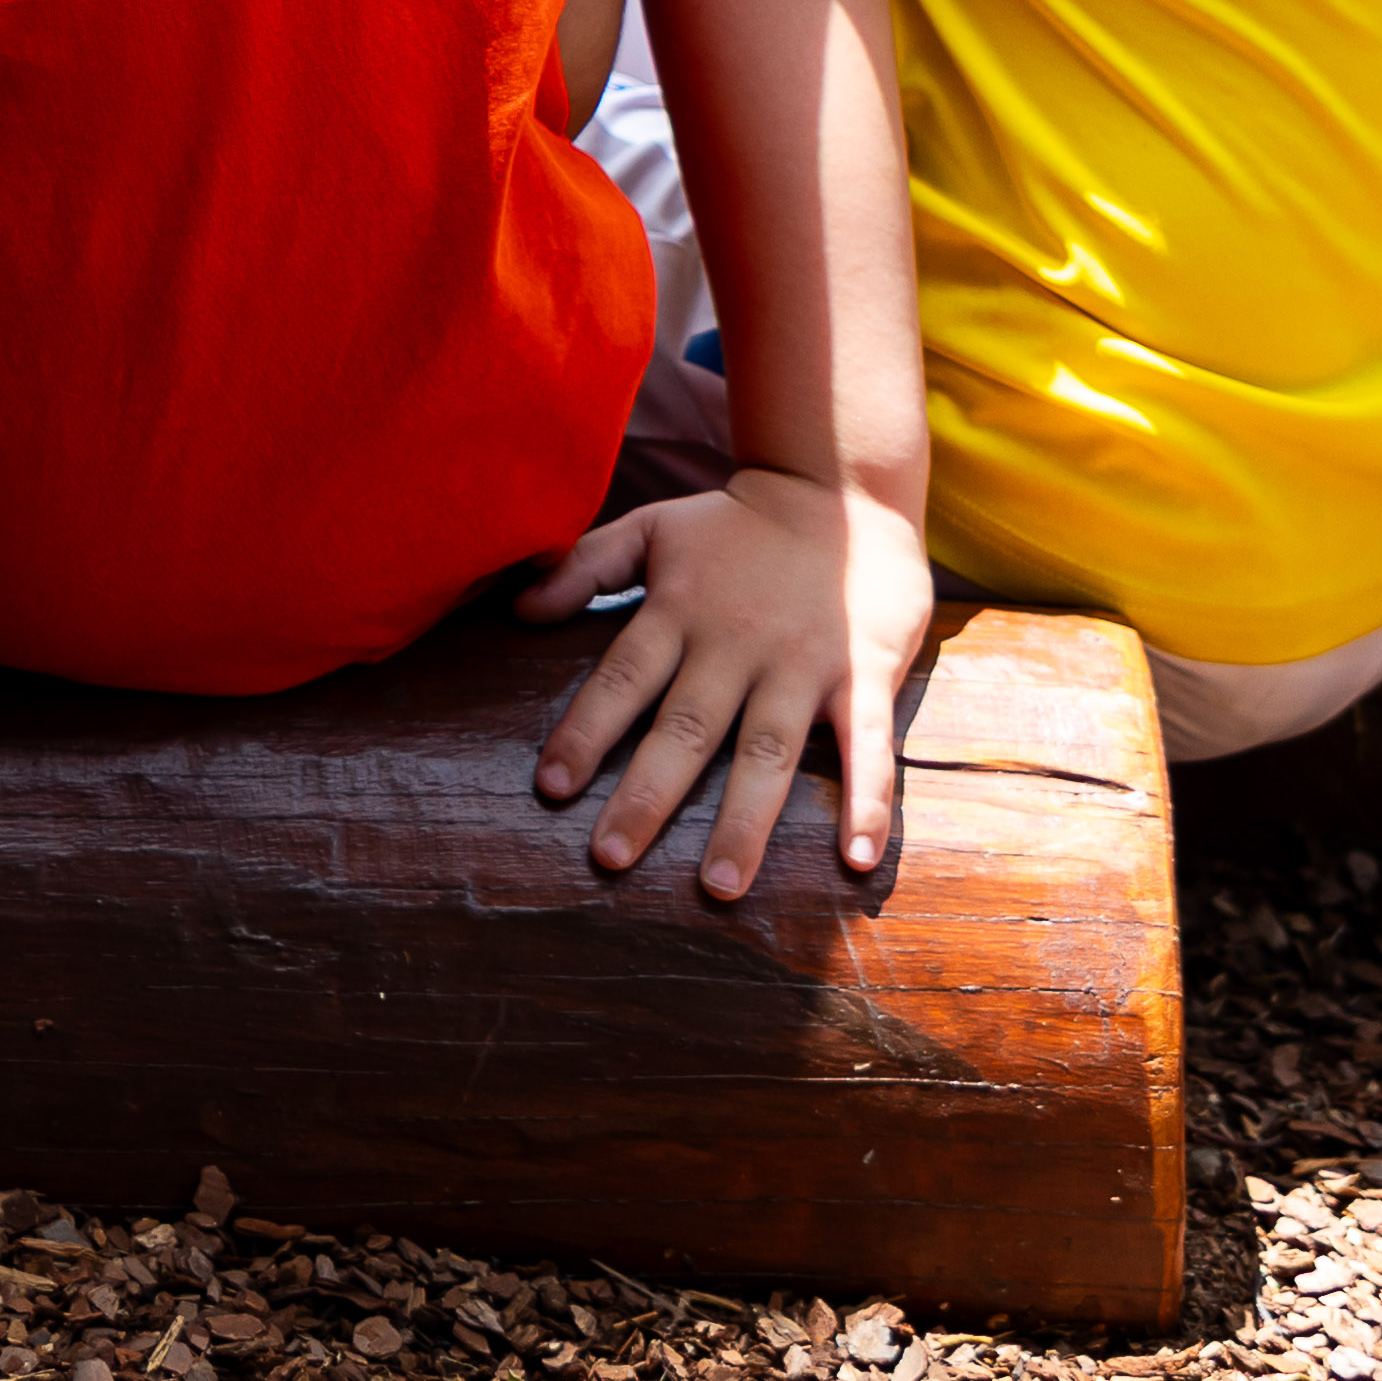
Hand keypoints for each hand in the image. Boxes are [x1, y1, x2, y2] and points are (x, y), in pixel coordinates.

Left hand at [523, 465, 932, 897]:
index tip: (550, 788)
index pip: (621, 679)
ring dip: (745, 822)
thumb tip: (516, 609)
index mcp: (679, 612)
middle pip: (686, 729)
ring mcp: (802, 663)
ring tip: (720, 888)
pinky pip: (865, 746)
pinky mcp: (864, 673)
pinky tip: (855, 860)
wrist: (841, 491)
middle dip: (647, 795)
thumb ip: (585, 566)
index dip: (585, 731)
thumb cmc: (736, 526)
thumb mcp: (654, 529)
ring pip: (767, 751)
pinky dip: (865, 802)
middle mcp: (736, 645)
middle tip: (612, 857)